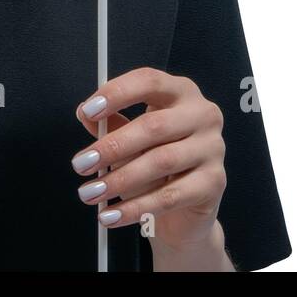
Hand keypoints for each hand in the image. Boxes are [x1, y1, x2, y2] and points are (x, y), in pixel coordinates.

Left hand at [71, 67, 227, 255]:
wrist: (186, 208)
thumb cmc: (158, 165)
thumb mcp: (132, 139)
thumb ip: (111, 123)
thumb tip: (84, 112)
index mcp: (181, 92)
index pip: (149, 81)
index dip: (117, 93)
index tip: (88, 111)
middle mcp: (202, 114)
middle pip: (154, 125)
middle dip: (112, 146)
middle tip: (81, 163)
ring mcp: (212, 148)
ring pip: (160, 162)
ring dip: (120, 179)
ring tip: (92, 192)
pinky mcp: (214, 182)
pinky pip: (169, 196)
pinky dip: (136, 208)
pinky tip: (112, 214)